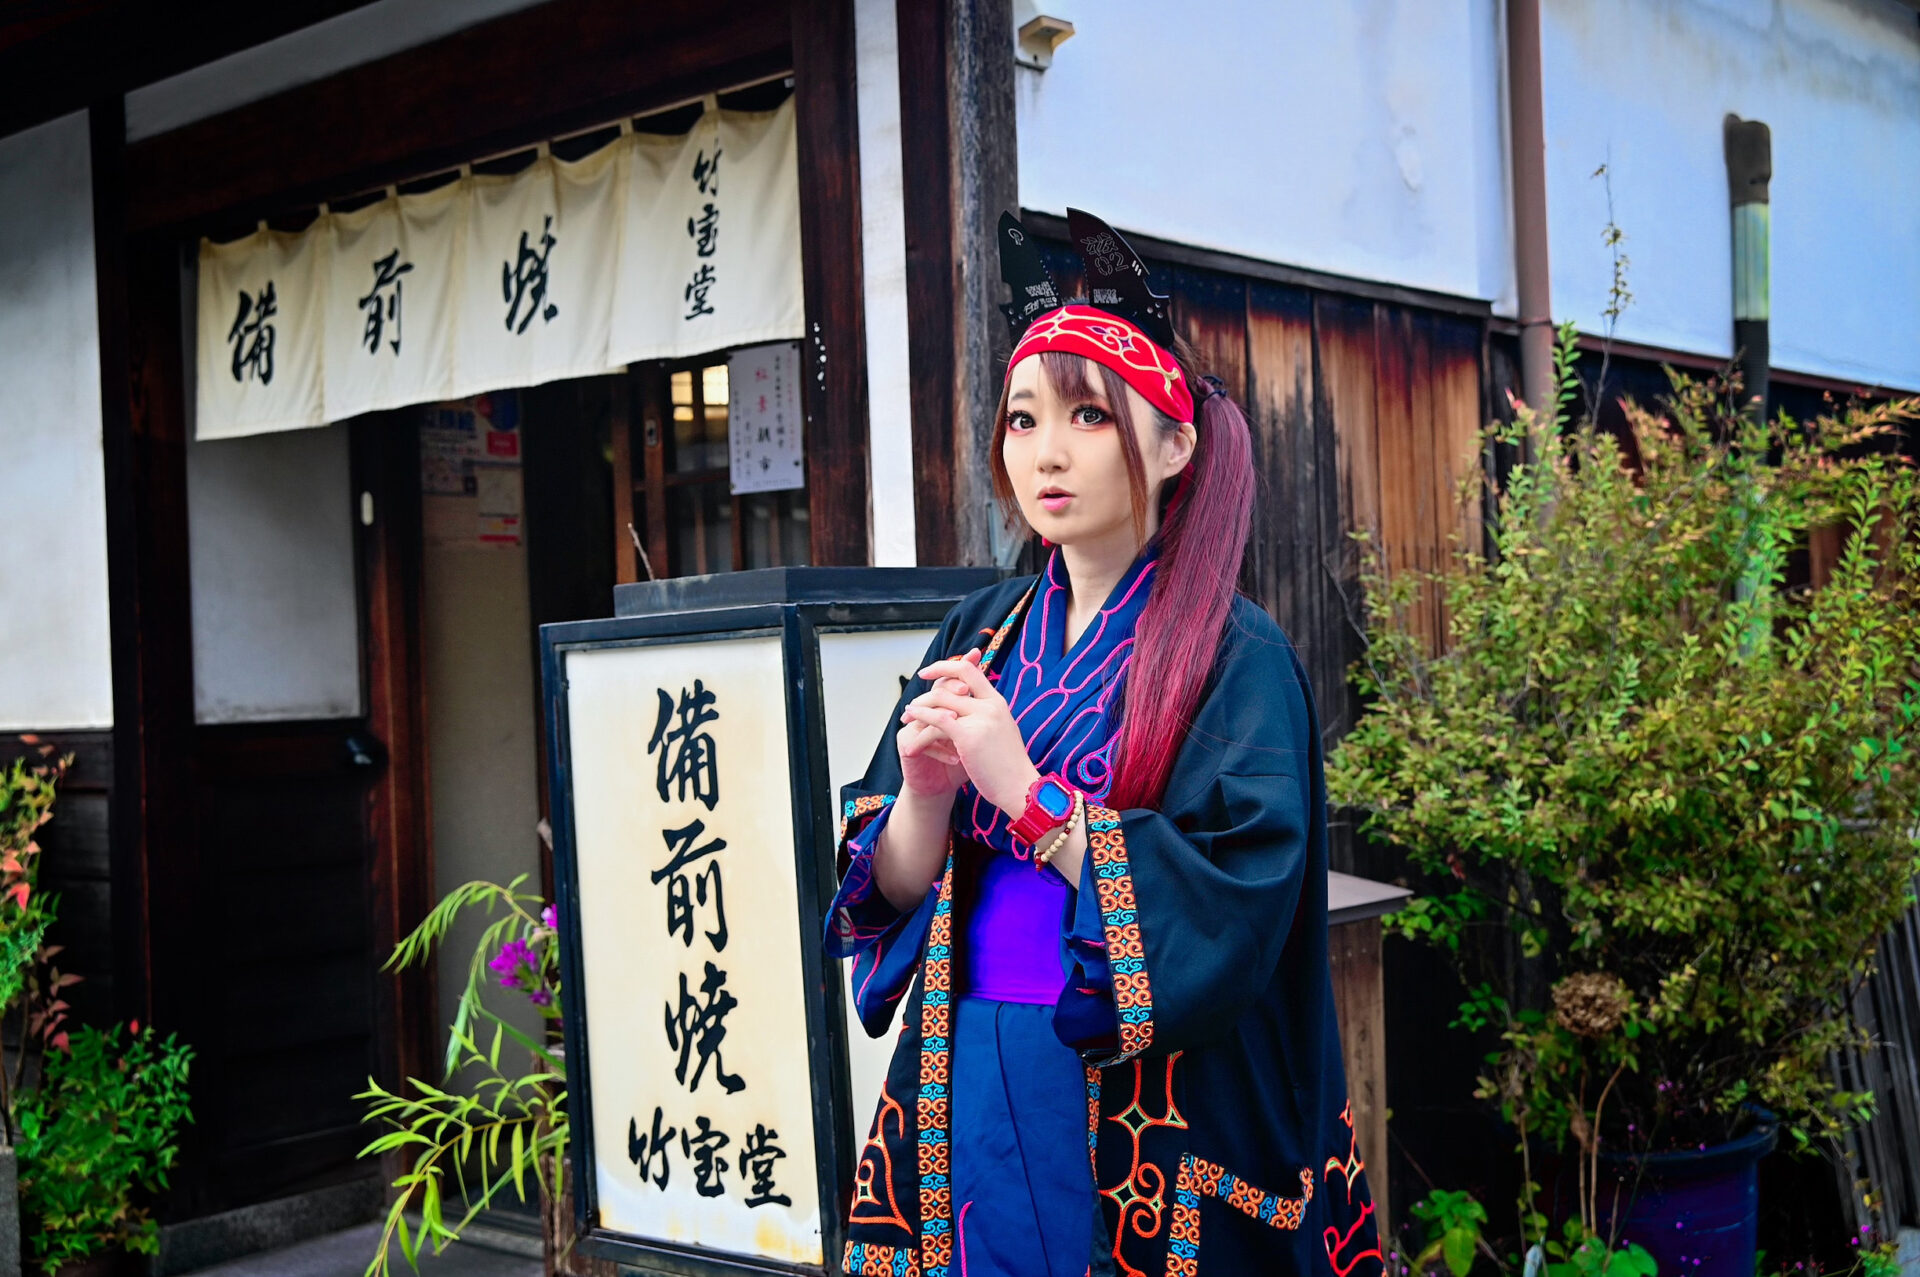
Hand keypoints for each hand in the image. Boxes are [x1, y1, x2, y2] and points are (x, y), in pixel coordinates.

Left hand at [902, 649, 1041, 818]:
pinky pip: (937, 719)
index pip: (970, 671)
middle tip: (913, 701)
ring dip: (920, 705)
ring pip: (941, 699)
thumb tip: (973, 707)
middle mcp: (990, 705)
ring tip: (907, 715)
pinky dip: (920, 715)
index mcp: (998, 702)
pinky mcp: (968, 736)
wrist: (1020, 788)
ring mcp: (980, 719)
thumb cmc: (1009, 766)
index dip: (947, 666)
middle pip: (952, 682)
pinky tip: (910, 717)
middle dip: (928, 688)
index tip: (929, 672)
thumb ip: (988, 716)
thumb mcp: (1002, 731)